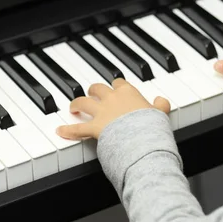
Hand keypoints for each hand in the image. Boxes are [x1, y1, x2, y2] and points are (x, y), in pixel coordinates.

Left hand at [56, 79, 170, 139]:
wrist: (142, 138)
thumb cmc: (152, 126)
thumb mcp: (161, 114)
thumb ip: (161, 106)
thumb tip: (162, 100)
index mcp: (129, 93)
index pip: (120, 83)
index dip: (117, 86)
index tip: (117, 88)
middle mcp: (112, 99)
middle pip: (98, 88)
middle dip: (94, 90)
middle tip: (93, 93)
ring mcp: (101, 112)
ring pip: (83, 102)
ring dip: (77, 104)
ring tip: (74, 107)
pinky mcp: (93, 128)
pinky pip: (77, 128)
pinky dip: (68, 130)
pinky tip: (60, 130)